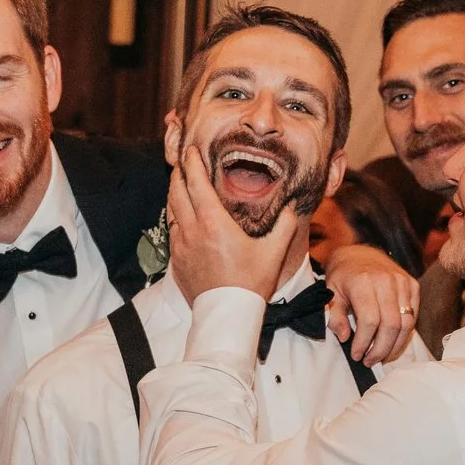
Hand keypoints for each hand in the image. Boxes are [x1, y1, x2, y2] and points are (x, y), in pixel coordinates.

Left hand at [165, 143, 298, 305]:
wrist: (227, 314)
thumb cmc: (250, 283)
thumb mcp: (274, 252)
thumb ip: (286, 225)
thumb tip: (293, 206)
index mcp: (214, 222)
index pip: (196, 183)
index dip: (191, 163)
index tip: (190, 150)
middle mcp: (192, 229)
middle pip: (176, 191)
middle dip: (178, 172)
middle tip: (183, 161)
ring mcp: (181, 245)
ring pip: (171, 209)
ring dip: (174, 193)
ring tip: (180, 183)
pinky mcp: (176, 260)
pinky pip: (172, 230)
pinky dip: (174, 216)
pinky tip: (182, 216)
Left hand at [320, 242, 419, 364]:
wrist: (360, 253)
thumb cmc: (343, 276)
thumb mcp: (330, 293)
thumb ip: (335, 316)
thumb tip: (345, 337)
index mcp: (363, 282)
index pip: (369, 321)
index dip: (363, 343)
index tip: (357, 355)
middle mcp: (385, 281)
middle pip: (391, 325)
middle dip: (380, 349)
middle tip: (370, 361)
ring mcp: (402, 282)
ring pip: (406, 323)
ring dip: (395, 346)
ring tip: (382, 356)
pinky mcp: (413, 285)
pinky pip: (414, 316)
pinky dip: (404, 333)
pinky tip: (392, 342)